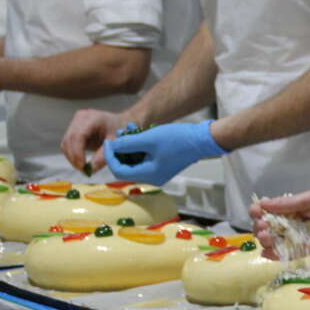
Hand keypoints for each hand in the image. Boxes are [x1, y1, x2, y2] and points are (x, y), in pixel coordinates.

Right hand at [61, 109, 128, 172]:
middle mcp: (81, 117)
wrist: (120, 123)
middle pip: (69, 139)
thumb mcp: (116, 143)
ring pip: (66, 142)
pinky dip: (72, 155)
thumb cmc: (120, 131)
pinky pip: (67, 144)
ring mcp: (75, 122)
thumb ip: (104, 155)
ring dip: (71, 157)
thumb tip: (91, 170)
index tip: (82, 167)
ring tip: (83, 168)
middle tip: (83, 171)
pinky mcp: (73, 129)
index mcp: (93, 118)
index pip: (78, 135)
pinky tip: (81, 162)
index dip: (77, 152)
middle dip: (74, 157)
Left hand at [103, 120, 226, 185]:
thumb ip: (127, 144)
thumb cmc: (177, 139)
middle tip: (118, 134)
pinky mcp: (162, 167)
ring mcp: (158, 173)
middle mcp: (152, 179)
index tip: (108, 141)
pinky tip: (138, 135)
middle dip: (119, 151)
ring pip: (135, 163)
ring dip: (128, 148)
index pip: (119, 171)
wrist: (201, 140)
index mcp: (148, 175)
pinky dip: (138, 149)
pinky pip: (144, 160)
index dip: (109, 156)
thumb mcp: (149, 138)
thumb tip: (111, 146)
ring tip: (127, 130)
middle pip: (126, 168)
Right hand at [251, 191, 309, 258]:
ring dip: (265, 239)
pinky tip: (268, 252)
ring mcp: (298, 237)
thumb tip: (262, 204)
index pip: (268, 210)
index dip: (258, 211)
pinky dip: (274, 254)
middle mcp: (292, 222)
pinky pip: (286, 254)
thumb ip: (287, 204)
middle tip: (265, 226)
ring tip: (267, 237)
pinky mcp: (305, 251)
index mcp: (292, 207)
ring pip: (274, 241)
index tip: (257, 211)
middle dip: (261, 226)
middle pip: (267, 226)